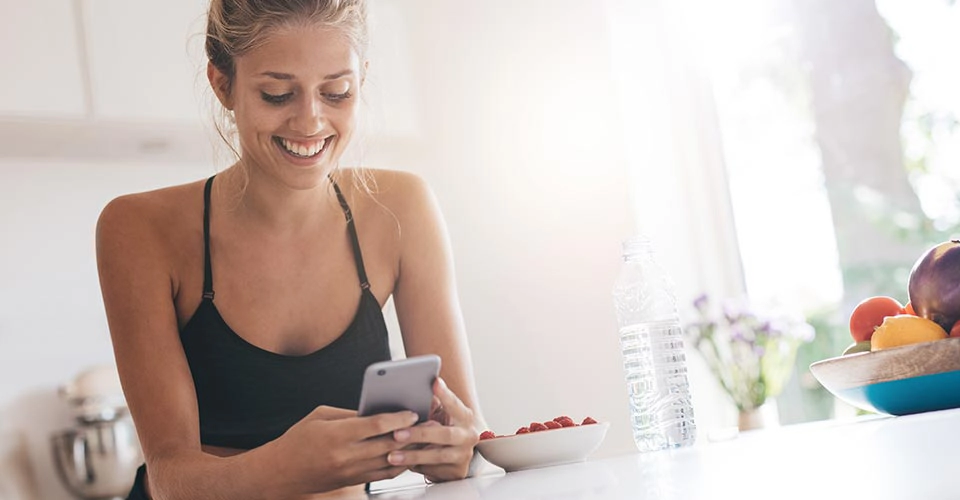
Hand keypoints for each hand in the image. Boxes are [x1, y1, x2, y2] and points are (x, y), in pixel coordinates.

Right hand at [267, 405, 418, 494]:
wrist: (281, 472)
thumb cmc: (298, 439)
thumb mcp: (320, 416)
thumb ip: (350, 414)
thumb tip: (376, 411)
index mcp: (336, 435)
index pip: (375, 426)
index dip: (398, 419)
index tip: (412, 413)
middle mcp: (345, 455)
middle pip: (387, 445)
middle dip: (411, 434)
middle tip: (428, 425)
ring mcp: (349, 472)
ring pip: (388, 462)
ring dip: (409, 451)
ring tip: (423, 440)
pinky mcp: (352, 482)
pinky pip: (381, 475)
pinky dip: (397, 465)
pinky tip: (406, 455)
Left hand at [386, 378, 479, 481]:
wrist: (456, 457)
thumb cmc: (442, 431)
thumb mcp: (438, 416)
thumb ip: (430, 406)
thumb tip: (413, 391)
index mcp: (464, 417)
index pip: (455, 404)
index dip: (445, 394)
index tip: (434, 383)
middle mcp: (468, 435)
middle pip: (445, 434)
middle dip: (419, 434)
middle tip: (397, 433)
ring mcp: (464, 455)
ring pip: (437, 456)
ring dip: (413, 455)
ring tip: (392, 456)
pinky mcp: (457, 472)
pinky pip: (433, 470)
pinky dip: (416, 466)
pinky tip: (401, 465)